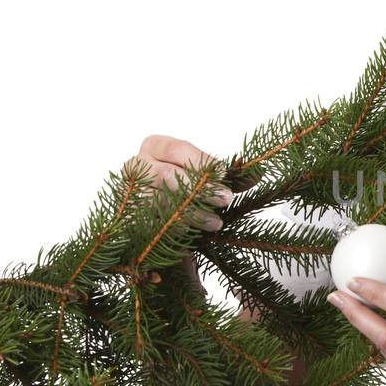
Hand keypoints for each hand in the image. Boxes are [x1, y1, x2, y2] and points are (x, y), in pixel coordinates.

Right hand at [126, 134, 235, 293]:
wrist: (162, 230)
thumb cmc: (185, 196)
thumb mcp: (208, 183)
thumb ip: (230, 177)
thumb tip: (258, 172)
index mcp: (155, 147)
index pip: (178, 148)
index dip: (202, 162)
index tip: (225, 175)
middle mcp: (135, 166)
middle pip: (166, 175)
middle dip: (200, 188)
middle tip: (226, 199)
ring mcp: (127, 194)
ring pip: (159, 201)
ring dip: (192, 213)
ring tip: (216, 223)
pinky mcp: (126, 221)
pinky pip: (150, 225)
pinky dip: (175, 230)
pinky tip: (194, 237)